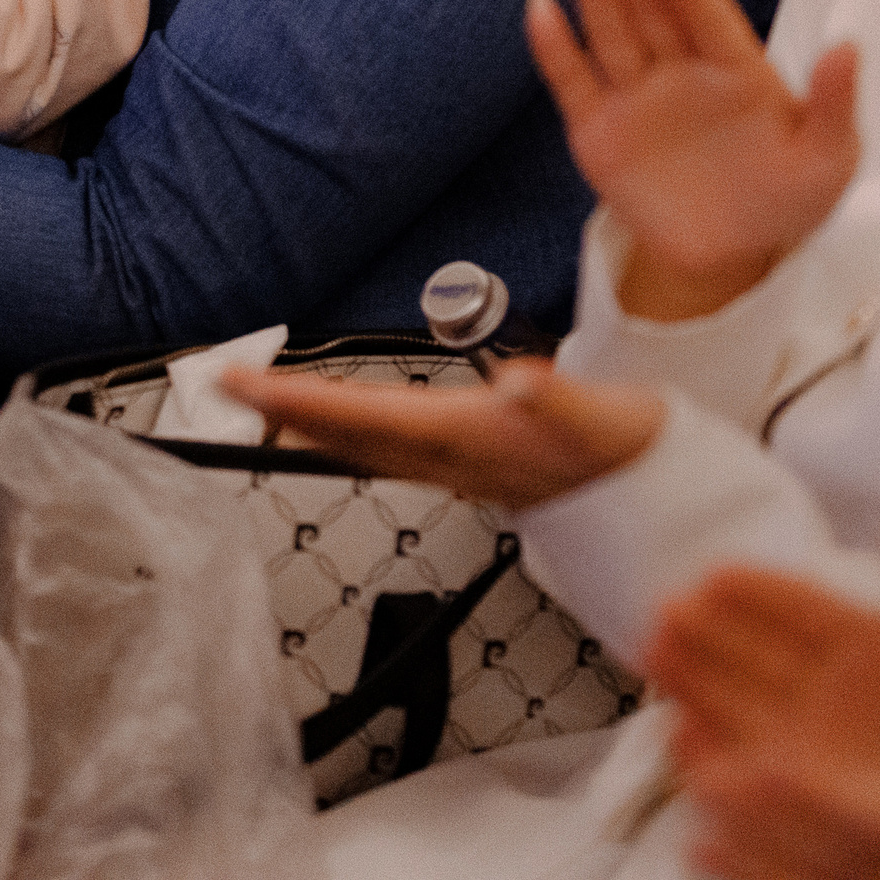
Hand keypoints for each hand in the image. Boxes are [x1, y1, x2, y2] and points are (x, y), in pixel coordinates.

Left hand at [220, 357, 664, 509]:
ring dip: (307, 422)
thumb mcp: (601, 419)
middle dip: (280, 411)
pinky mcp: (463, 463)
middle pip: (344, 435)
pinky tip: (334, 424)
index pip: (360, 418)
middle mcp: (446, 457)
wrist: (657, 497)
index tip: (242, 383)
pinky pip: (385, 448)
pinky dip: (347, 430)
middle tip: (222, 382)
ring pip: (360, 445)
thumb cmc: (626, 450)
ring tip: (259, 400)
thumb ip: (561, 404)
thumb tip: (520, 382)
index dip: (295, 401)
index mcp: (463, 438)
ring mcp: (451, 466)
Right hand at [525, 0, 859, 321]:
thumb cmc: (783, 201)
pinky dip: (555, 47)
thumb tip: (849, 45)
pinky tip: (540, 8)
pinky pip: (573, 81)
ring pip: (612, 33)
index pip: (708, 18)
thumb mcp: (827, 162)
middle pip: (654, 11)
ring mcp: (636, 98)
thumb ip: (834, 106)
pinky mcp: (597, 130)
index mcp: (736, 70)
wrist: (726, 258)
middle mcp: (682, 72)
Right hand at [650, 525, 879, 879]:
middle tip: (664, 613)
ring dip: (696, 685)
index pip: (804, 605)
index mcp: (878, 644)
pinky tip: (686, 741)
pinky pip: (755, 774)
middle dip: (705, 631)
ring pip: (742, 708)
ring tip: (656, 661)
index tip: (715, 572)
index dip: (759, 588)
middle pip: (755, 654)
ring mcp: (823, 743)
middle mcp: (839, 691)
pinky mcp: (818, 798)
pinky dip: (716, 760)